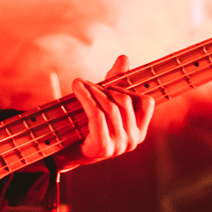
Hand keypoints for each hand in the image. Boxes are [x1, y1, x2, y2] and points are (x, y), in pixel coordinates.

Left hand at [53, 55, 154, 171]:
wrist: (64, 153)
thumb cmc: (86, 126)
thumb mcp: (103, 103)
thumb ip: (115, 82)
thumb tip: (124, 58)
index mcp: (139, 131)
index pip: (146, 102)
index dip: (127, 88)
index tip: (108, 84)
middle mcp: (133, 140)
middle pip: (124, 101)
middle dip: (104, 88)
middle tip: (85, 82)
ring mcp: (119, 146)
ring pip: (110, 107)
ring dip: (92, 91)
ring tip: (79, 83)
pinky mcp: (103, 147)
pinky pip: (97, 115)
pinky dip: (86, 98)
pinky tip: (77, 88)